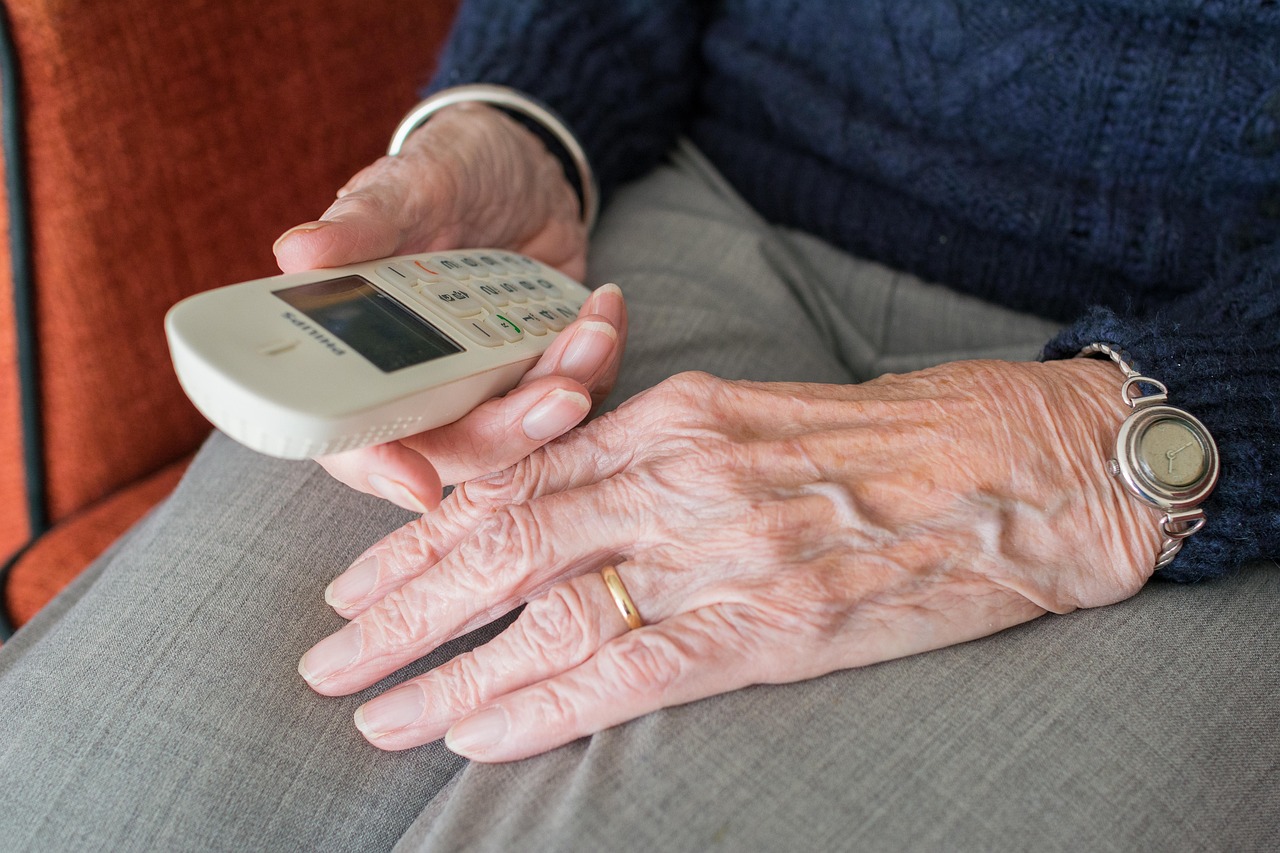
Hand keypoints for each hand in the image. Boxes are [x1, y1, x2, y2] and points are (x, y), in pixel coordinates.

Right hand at [272, 103, 624, 509]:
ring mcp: (489, 385)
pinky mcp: (543, 372)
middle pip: (459, 451)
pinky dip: (600, 362)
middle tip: (561, 393)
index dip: (381, 470)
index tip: (419, 486)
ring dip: (569, 389)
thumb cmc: (446, 172)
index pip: (356, 440)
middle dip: (514, 431)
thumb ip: (363, 224)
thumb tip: (296, 253)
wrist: (521, 162)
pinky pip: (579, 393)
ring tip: (593, 330)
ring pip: (528, 431)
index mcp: (365, 358)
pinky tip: (605, 311)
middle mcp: (425, 387)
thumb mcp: (408, 186)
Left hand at [298, 360, 1161, 760]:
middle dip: (402, 605)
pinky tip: (476, 737)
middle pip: (506, 541)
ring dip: (449, 669)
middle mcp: (684, 474)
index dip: (425, 535)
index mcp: (678, 415)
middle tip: (327, 657)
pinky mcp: (772, 624)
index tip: (361, 581)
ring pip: (547, 610)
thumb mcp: (760, 419)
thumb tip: (570, 507)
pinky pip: (628, 669)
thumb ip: (662, 456)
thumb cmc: (896, 439)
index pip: (518, 477)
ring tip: (373, 712)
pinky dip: (541, 706)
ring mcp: (724, 549)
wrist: (1024, 469)